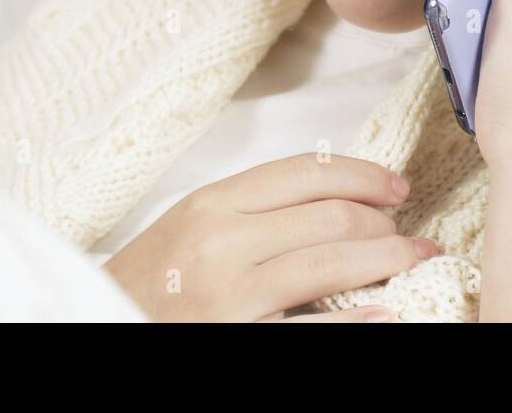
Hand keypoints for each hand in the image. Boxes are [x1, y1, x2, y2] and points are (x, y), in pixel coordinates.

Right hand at [103, 152, 438, 320]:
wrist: (100, 322)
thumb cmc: (154, 279)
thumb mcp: (194, 223)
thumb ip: (255, 207)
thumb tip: (336, 198)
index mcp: (213, 202)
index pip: (307, 171)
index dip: (365, 175)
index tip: (396, 187)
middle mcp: (223, 240)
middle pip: (330, 215)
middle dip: (383, 223)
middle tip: (407, 233)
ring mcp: (232, 293)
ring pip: (333, 263)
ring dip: (387, 261)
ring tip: (411, 261)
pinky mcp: (240, 339)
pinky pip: (315, 327)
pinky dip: (360, 320)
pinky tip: (386, 314)